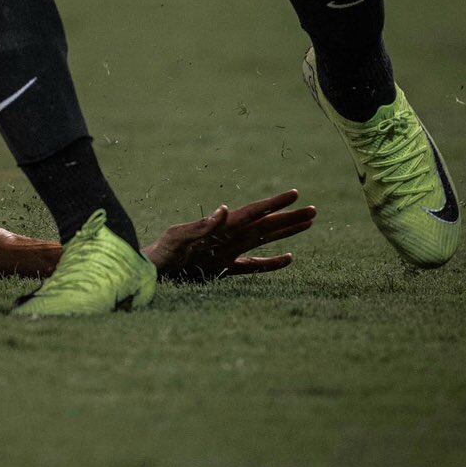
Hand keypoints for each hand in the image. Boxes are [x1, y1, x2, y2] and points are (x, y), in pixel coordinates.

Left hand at [144, 189, 316, 282]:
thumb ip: (203, 226)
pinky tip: (289, 259)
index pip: (254, 213)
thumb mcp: (180, 238)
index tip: (295, 194)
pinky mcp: (225, 268)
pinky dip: (272, 263)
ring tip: (308, 224)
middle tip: (314, 210)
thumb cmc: (162, 254)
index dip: (275, 204)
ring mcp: (229, 251)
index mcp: (222, 228)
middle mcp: (229, 237)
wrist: (151, 273)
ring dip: (286, 233)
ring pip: (265, 240)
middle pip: (266, 225)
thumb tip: (225, 209)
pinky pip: (254, 266)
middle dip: (289, 218)